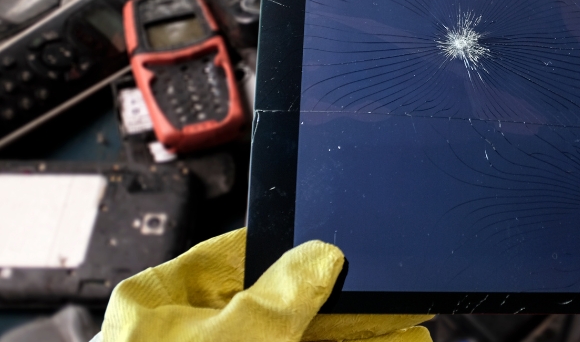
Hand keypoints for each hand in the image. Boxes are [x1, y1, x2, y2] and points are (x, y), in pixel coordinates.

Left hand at [96, 228, 431, 341]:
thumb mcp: (230, 339)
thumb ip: (278, 297)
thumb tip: (319, 256)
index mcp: (165, 305)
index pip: (240, 256)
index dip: (300, 250)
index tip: (346, 250)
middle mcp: (195, 336)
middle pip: (285, 305)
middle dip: (347, 304)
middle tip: (395, 299)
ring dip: (360, 337)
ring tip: (411, 330)